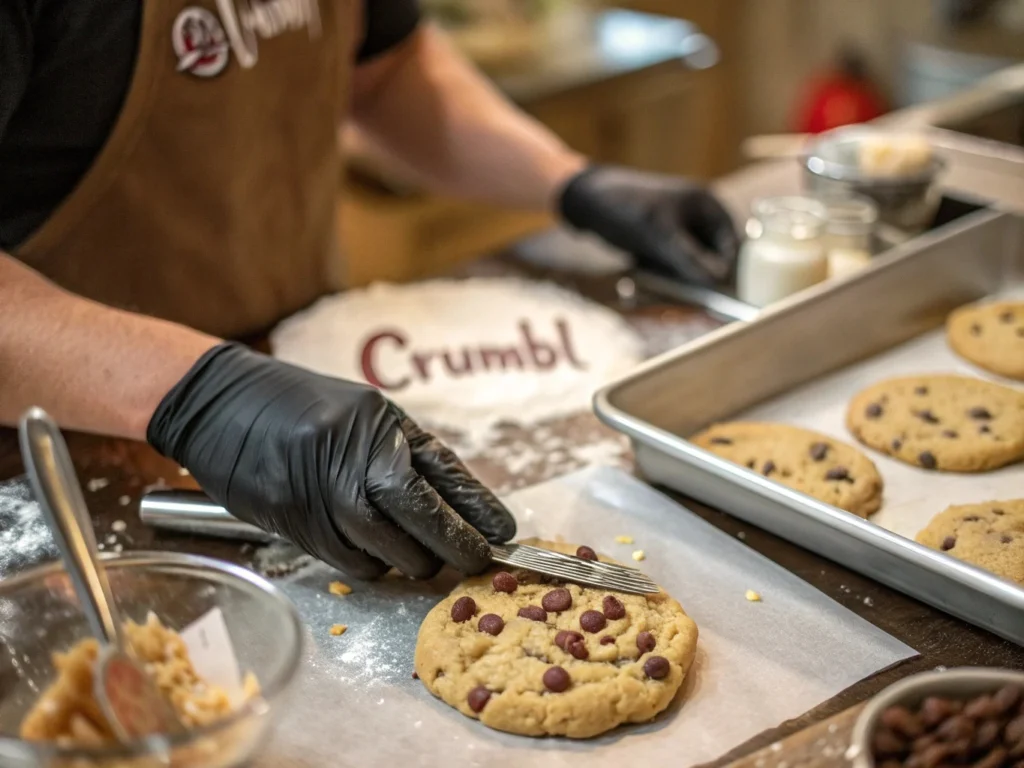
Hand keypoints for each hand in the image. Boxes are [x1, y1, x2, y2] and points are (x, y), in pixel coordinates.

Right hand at [147, 343, 515, 579]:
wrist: (217, 402)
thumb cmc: (294, 404)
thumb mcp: (359, 413)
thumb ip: (401, 454)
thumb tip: (451, 503)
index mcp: (379, 425)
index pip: (443, 477)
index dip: (477, 510)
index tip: (503, 532)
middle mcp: (354, 459)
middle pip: (422, 520)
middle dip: (457, 548)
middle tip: (476, 560)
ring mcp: (322, 495)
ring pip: (389, 551)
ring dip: (414, 562)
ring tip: (424, 558)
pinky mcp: (295, 524)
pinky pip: (351, 561)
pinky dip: (372, 565)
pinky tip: (376, 553)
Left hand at [558, 165, 739, 284]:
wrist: (586, 200)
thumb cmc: (626, 206)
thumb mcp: (660, 234)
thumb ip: (690, 258)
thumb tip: (719, 281)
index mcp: (709, 206)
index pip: (733, 247)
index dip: (727, 273)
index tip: (717, 298)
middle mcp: (700, 219)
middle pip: (712, 261)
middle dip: (694, 281)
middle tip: (680, 298)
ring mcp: (682, 234)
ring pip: (689, 270)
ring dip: (671, 284)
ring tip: (644, 281)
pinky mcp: (663, 247)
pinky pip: (669, 271)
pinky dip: (656, 280)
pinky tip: (634, 279)